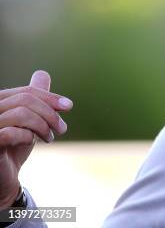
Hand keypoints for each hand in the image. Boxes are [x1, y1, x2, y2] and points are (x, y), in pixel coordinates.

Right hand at [0, 70, 72, 207]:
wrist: (4, 179)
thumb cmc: (13, 148)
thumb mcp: (27, 120)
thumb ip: (33, 99)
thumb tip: (42, 74)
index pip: (26, 92)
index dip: (50, 97)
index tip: (68, 106)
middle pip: (26, 100)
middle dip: (50, 113)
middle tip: (62, 129)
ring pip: (21, 113)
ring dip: (43, 126)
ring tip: (49, 138)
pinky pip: (10, 132)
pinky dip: (27, 136)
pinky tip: (31, 141)